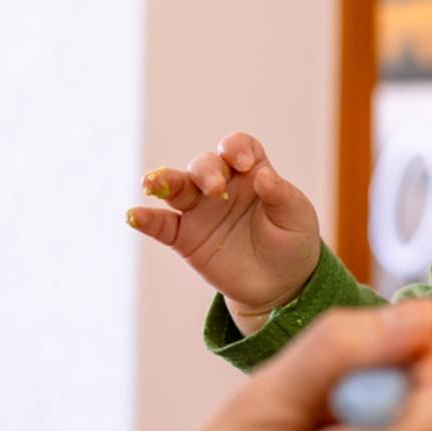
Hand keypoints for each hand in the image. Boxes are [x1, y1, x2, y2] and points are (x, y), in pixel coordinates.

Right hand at [127, 132, 321, 329]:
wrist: (280, 283)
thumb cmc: (292, 241)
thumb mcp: (297, 217)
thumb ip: (281, 195)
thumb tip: (262, 176)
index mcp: (252, 173)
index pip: (238, 147)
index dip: (236, 148)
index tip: (244, 164)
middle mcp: (222, 186)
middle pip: (203, 165)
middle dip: (206, 171)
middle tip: (215, 188)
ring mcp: (200, 210)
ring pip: (176, 187)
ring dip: (163, 181)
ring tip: (151, 183)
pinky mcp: (185, 237)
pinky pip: (161, 225)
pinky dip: (145, 219)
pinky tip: (134, 215)